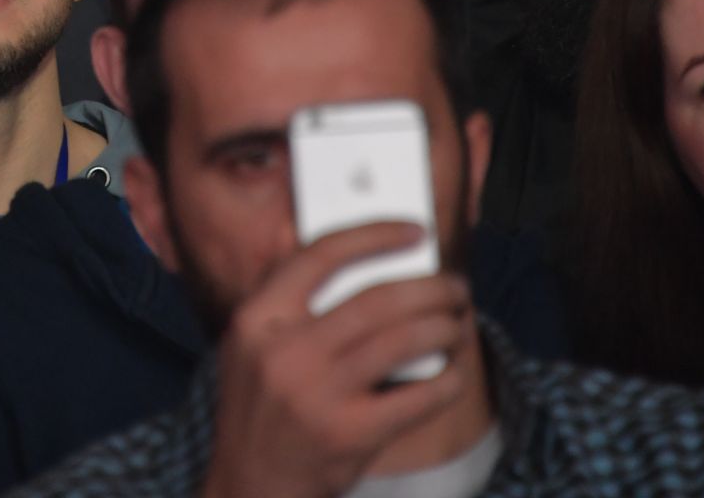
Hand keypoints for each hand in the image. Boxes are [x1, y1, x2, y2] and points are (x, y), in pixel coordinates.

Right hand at [199, 223, 475, 497]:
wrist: (251, 484)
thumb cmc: (260, 406)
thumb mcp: (248, 343)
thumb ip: (281, 291)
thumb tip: (323, 236)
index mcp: (257, 319)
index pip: (321, 255)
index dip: (374, 235)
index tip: (413, 231)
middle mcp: (285, 353)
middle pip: (376, 299)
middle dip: (429, 286)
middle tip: (453, 286)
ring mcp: (318, 396)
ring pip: (402, 341)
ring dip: (443, 326)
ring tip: (455, 323)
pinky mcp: (349, 435)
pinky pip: (417, 396)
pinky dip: (446, 379)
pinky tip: (453, 371)